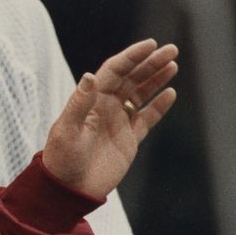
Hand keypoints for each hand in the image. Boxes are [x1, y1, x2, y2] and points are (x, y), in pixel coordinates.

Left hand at [42, 39, 177, 199]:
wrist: (68, 189)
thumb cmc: (62, 159)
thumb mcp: (67, 130)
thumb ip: (79, 103)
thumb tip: (90, 75)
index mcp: (90, 100)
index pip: (114, 71)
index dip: (132, 57)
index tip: (151, 45)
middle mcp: (105, 106)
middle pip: (131, 78)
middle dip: (151, 63)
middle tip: (172, 50)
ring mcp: (118, 121)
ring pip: (141, 94)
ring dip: (156, 79)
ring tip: (173, 64)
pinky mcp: (129, 139)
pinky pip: (146, 117)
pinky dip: (158, 105)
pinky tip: (170, 93)